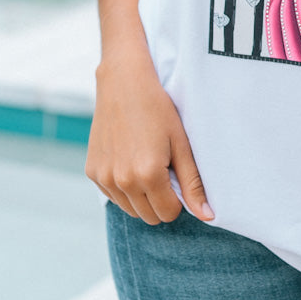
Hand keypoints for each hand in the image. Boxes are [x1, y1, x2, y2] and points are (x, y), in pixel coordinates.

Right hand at [86, 48, 213, 225]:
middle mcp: (122, 181)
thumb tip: (208, 216)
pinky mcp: (92, 171)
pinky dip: (124, 187)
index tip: (177, 176)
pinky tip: (129, 160)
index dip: (178, 199)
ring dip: (142, 196)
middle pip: (149, 216)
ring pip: (130, 209)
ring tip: (147, 163)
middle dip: (161, 200)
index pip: (169, 213)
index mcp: (147, 175)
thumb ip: (193, 183)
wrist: (124, 83)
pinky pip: (113, 196)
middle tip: (164, 168)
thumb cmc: (158, 110)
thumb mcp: (182, 144)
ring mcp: (103, 177)